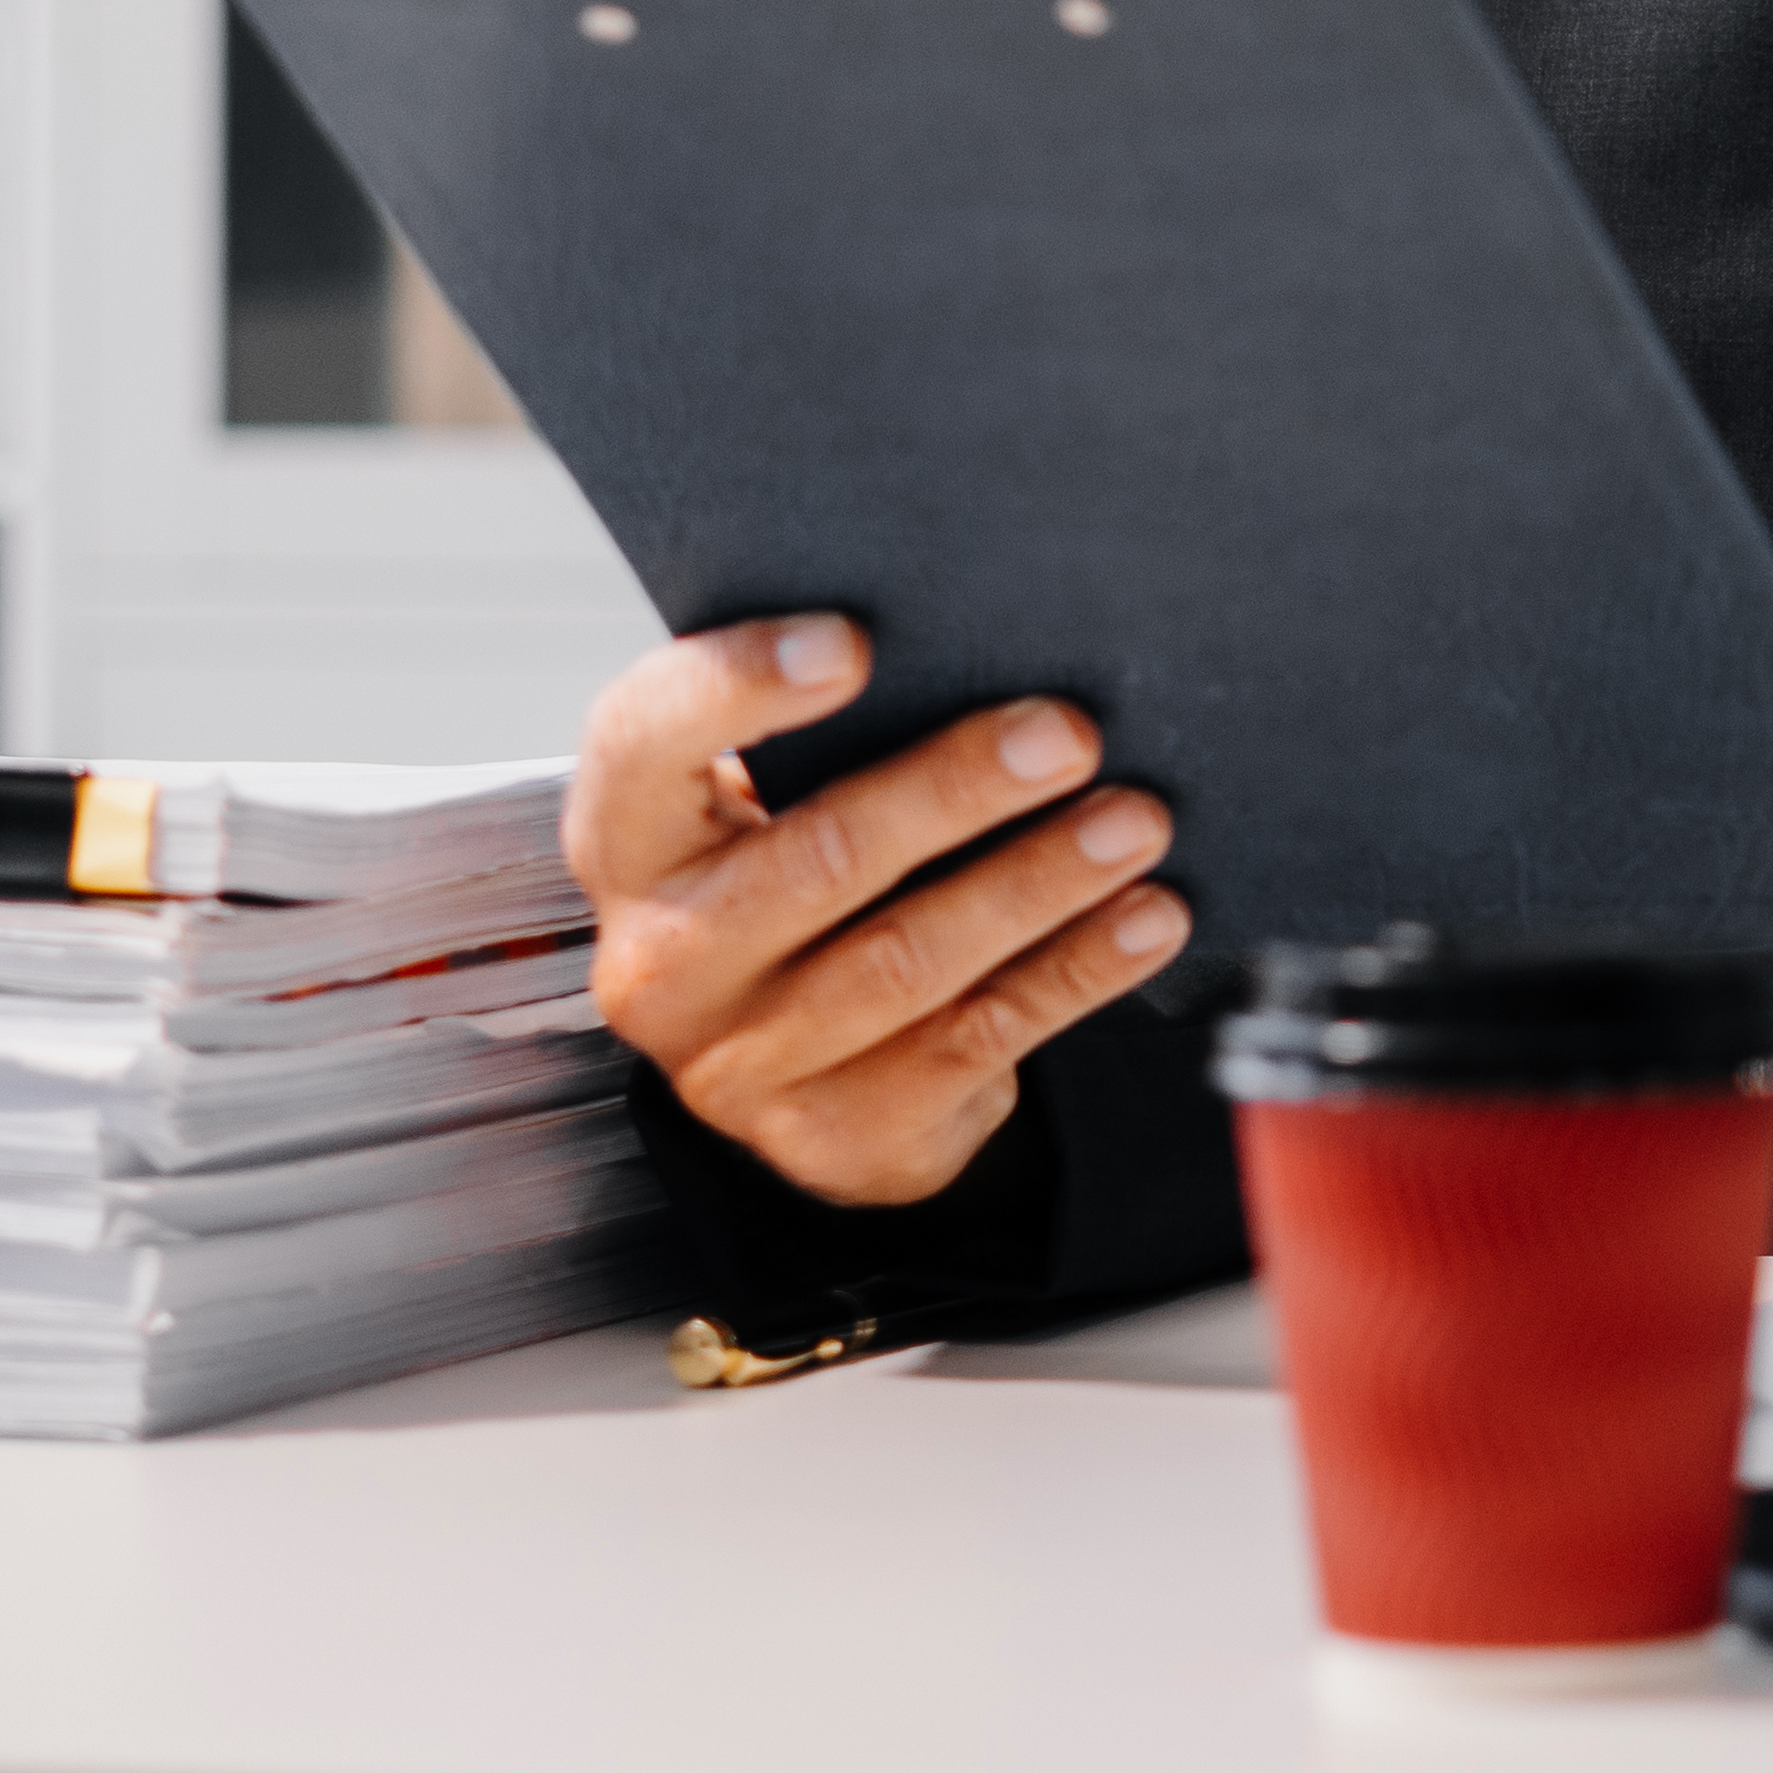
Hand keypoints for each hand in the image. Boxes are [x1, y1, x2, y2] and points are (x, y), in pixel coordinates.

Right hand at [565, 618, 1190, 1211]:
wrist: (790, 1067)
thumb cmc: (794, 880)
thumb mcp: (766, 804)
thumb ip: (821, 735)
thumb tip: (978, 641)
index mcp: (628, 841)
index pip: (648, 741)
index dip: (741, 686)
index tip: (854, 643)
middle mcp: (663, 958)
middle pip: (817, 858)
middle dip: (956, 790)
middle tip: (1066, 735)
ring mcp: (741, 1063)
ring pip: (908, 959)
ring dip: (1038, 882)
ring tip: (1134, 822)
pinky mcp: (833, 1130)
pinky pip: (977, 1039)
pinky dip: (1077, 970)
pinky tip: (1144, 918)